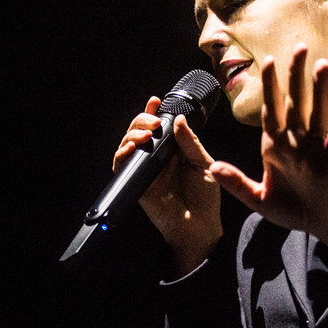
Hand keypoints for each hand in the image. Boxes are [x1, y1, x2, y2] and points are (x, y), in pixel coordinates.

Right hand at [114, 97, 222, 275]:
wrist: (201, 226)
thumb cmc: (205, 198)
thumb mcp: (204, 164)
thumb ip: (190, 142)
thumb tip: (178, 119)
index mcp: (173, 152)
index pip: (159, 128)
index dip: (152, 113)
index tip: (155, 101)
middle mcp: (157, 159)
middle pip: (139, 131)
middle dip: (142, 120)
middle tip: (154, 122)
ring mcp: (145, 171)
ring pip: (127, 145)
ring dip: (132, 134)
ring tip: (146, 134)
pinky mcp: (136, 184)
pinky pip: (122, 166)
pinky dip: (123, 154)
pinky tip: (133, 147)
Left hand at [210, 44, 327, 254]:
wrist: (318, 226)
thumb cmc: (291, 209)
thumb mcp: (257, 199)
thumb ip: (236, 183)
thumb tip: (212, 167)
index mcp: (276, 146)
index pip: (272, 109)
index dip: (271, 86)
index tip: (269, 61)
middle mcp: (296, 143)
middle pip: (295, 103)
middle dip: (296, 76)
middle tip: (300, 47)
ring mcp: (314, 151)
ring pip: (316, 114)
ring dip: (319, 91)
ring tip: (321, 67)